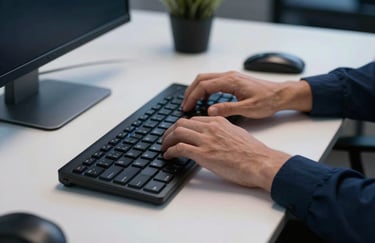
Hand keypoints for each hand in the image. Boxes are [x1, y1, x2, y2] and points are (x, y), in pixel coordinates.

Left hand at [161, 116, 290, 190]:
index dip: (182, 127)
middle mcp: (210, 127)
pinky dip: (170, 151)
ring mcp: (206, 140)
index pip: (193, 120)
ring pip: (177, 133)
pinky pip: (179, 148)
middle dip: (170, 131)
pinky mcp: (203, 154)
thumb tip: (215, 136)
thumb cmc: (252, 152)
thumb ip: (223, 131)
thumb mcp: (237, 133)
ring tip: (164, 147)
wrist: (260, 162)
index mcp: (218, 121)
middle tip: (166, 139)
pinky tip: (168, 155)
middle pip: (181, 123)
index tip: (178, 133)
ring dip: (166, 140)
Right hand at [182, 71, 311, 118]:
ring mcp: (231, 77)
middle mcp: (229, 76)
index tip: (186, 108)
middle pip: (201, 79)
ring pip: (206, 79)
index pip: (204, 86)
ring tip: (191, 104)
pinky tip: (206, 101)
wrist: (281, 94)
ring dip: (196, 90)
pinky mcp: (233, 81)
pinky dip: (205, 90)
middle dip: (190, 92)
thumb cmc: (268, 101)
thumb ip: (228, 109)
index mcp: (231, 81)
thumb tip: (210, 111)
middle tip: (184, 106)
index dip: (192, 97)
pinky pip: (213, 82)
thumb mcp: (249, 108)